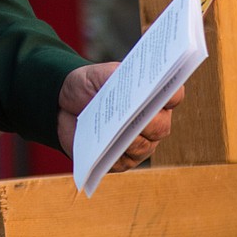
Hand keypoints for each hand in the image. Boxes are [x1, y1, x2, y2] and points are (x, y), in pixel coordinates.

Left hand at [57, 61, 183, 167]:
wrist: (64, 105)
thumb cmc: (89, 86)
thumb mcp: (98, 75)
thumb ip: (114, 76)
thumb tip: (130, 88)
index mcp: (152, 95)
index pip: (172, 95)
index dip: (171, 92)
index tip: (162, 87)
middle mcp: (152, 121)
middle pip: (161, 125)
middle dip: (150, 120)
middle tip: (137, 113)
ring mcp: (140, 143)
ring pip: (145, 146)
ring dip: (132, 138)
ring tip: (117, 130)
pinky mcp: (123, 160)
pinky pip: (125, 161)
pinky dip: (116, 153)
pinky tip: (105, 146)